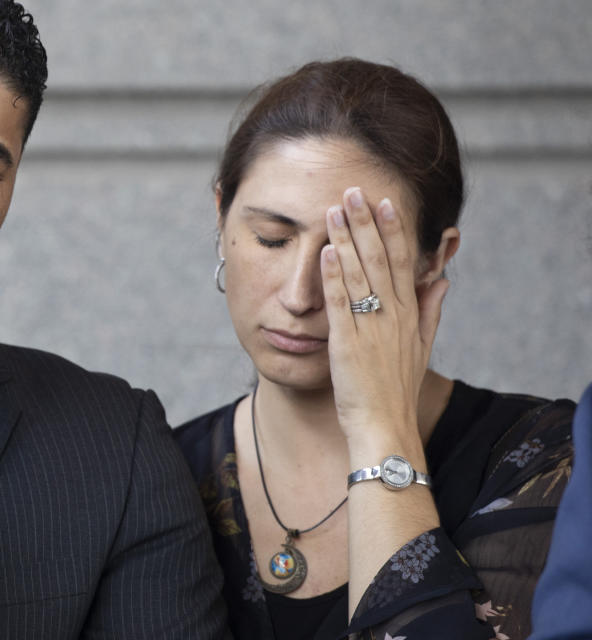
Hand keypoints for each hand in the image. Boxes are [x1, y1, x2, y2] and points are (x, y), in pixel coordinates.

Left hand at [319, 187, 448, 453]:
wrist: (385, 426)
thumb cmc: (397, 389)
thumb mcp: (421, 347)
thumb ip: (430, 311)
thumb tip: (440, 280)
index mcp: (410, 314)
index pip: (401, 262)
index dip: (393, 230)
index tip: (385, 201)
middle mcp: (393, 315)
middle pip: (380, 259)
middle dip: (366, 222)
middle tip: (354, 190)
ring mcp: (371, 327)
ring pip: (358, 273)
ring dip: (345, 239)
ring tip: (334, 210)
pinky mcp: (347, 342)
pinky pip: (340, 302)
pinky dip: (333, 275)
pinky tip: (325, 251)